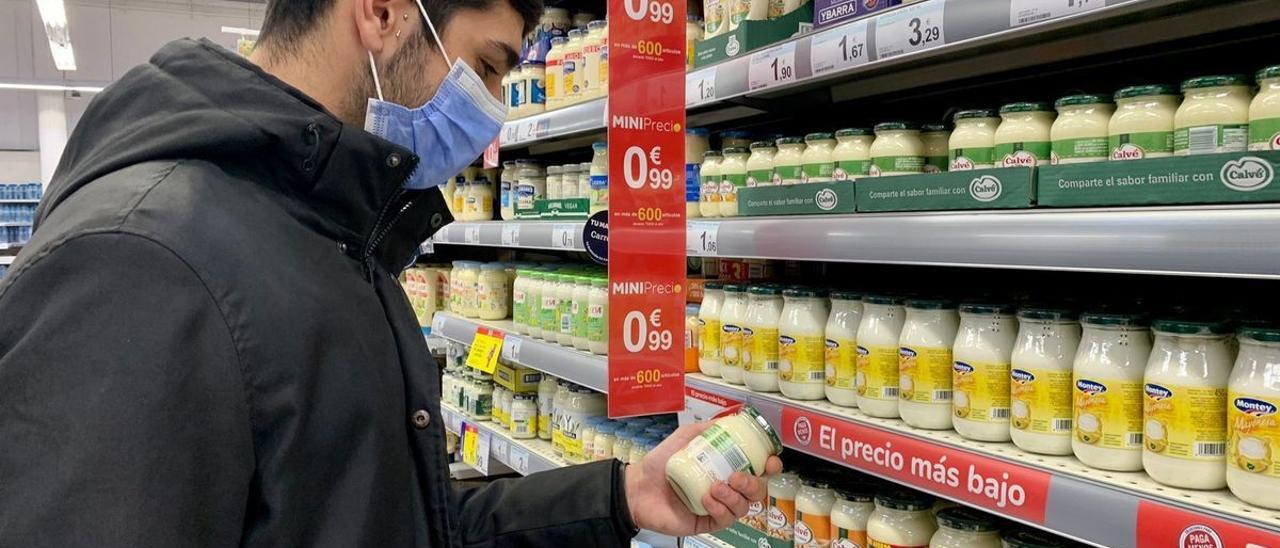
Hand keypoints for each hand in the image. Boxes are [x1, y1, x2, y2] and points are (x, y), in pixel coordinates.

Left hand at [623, 422, 782, 535]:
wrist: (638, 486)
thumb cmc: (661, 463)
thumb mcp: (685, 437)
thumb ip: (706, 428)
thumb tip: (729, 421)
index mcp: (726, 468)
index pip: (758, 469)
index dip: (770, 466)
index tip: (770, 462)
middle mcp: (727, 488)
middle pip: (757, 491)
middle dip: (754, 484)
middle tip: (737, 476)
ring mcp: (718, 506)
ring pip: (744, 507)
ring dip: (735, 496)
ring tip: (717, 487)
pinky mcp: (708, 522)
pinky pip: (725, 519)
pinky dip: (720, 508)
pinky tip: (707, 499)